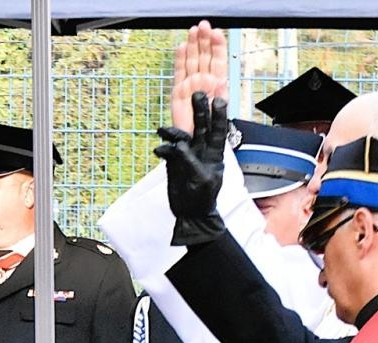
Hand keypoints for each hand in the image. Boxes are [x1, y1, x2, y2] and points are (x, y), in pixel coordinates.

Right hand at [155, 91, 229, 246]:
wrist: (190, 214)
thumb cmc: (202, 198)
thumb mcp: (201, 179)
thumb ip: (190, 161)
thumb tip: (179, 145)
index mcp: (215, 154)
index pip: (219, 130)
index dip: (219, 115)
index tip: (218, 100)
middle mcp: (201, 150)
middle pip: (201, 126)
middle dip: (199, 110)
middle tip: (196, 94)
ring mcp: (186, 155)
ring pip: (181, 136)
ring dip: (173, 130)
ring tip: (162, 129)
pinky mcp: (173, 163)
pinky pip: (167, 151)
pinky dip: (163, 149)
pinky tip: (158, 150)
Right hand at [170, 21, 228, 132]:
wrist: (194, 150)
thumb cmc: (209, 135)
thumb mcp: (219, 118)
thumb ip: (220, 99)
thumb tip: (220, 82)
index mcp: (218, 86)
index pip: (219, 61)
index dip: (217, 47)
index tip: (216, 33)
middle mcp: (204, 83)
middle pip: (205, 57)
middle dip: (204, 40)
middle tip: (202, 26)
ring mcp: (191, 86)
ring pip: (192, 61)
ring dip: (193, 45)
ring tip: (193, 31)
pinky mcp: (178, 93)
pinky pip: (179, 72)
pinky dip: (180, 60)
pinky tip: (182, 47)